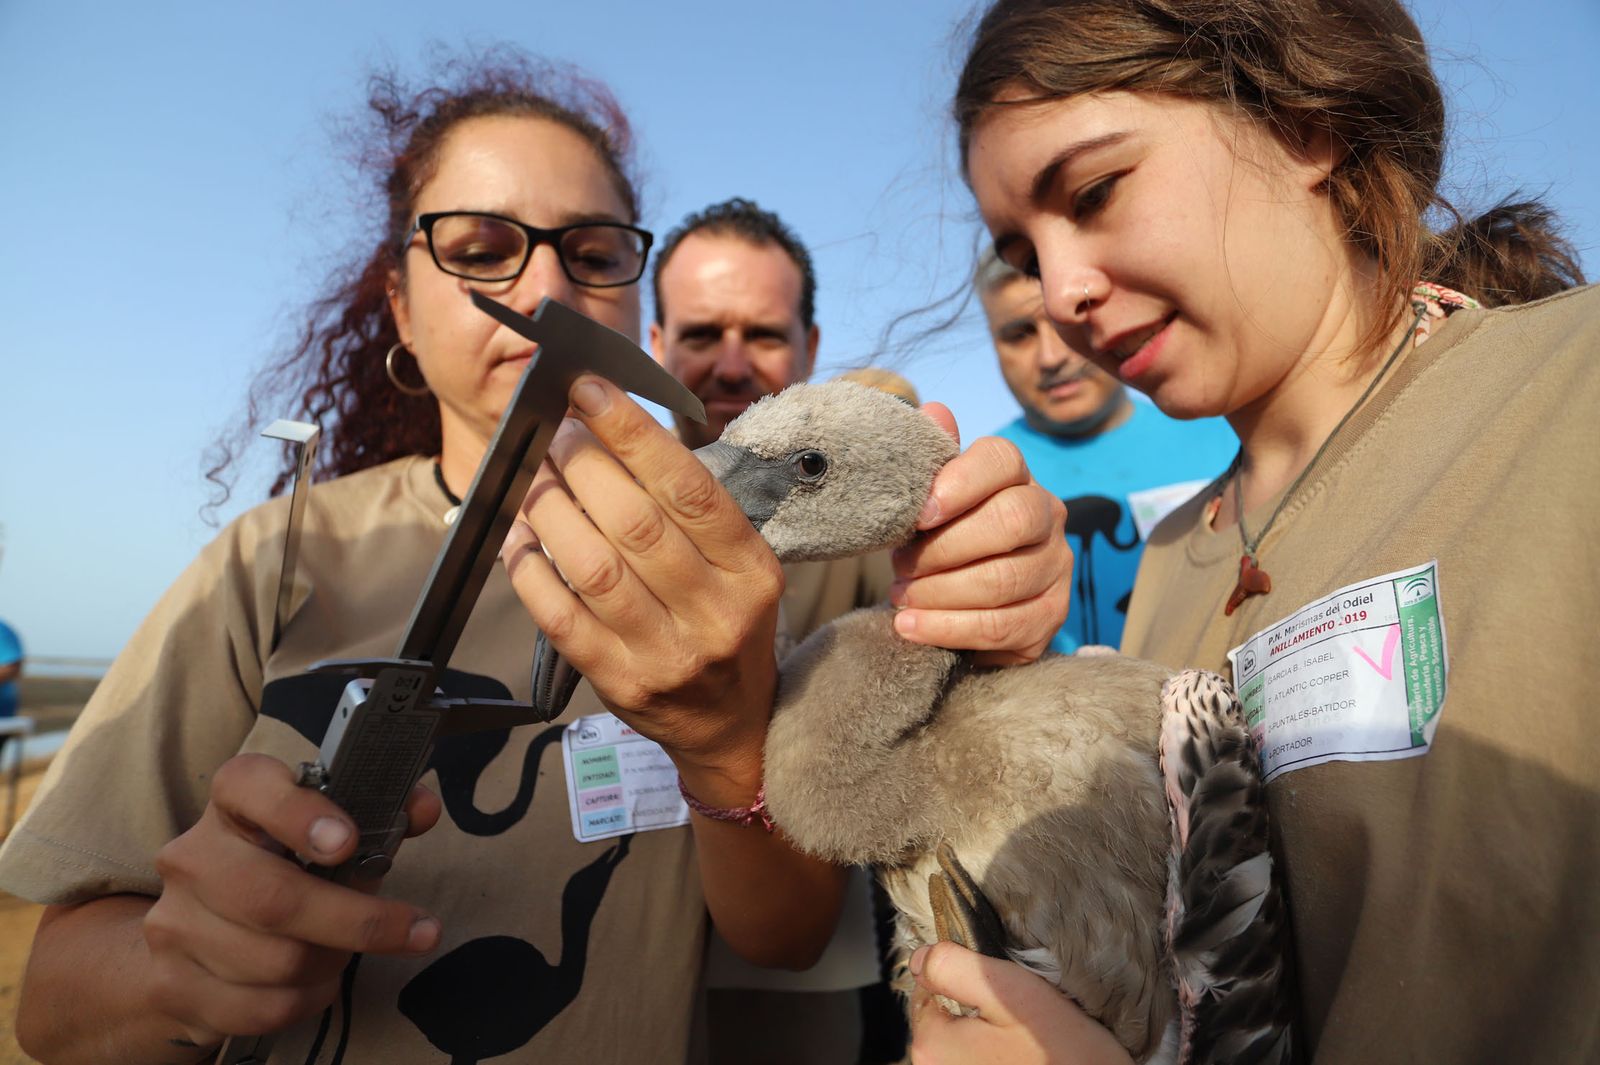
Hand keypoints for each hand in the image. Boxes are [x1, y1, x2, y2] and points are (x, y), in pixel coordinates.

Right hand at [144, 754, 441, 1044]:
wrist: (194, 934)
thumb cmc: (283, 870)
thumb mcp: (329, 834)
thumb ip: (380, 817)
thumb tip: (422, 809)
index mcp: (232, 804)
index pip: (248, 786)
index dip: (298, 812)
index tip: (347, 842)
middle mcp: (191, 857)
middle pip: (273, 898)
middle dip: (356, 920)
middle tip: (415, 929)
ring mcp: (173, 923)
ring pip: (278, 961)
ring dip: (334, 962)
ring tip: (346, 950)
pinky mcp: (171, 983)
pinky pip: (262, 1007)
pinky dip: (308, 999)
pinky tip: (317, 982)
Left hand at [501, 375, 783, 801]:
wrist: (731, 727)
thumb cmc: (727, 627)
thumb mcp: (739, 568)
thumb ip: (689, 510)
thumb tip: (611, 433)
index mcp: (752, 571)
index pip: (690, 488)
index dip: (633, 432)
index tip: (590, 389)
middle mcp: (716, 613)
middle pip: (637, 522)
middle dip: (583, 463)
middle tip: (555, 430)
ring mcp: (668, 654)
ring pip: (593, 566)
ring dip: (551, 509)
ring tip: (532, 474)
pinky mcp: (621, 684)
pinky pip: (561, 618)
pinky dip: (529, 570)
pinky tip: (516, 536)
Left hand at [890, 404, 1070, 665]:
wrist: (957, 605)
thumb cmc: (939, 541)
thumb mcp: (927, 503)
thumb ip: (930, 462)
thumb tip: (933, 411)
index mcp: (1016, 478)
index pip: (1002, 459)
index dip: (960, 482)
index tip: (918, 514)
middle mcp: (1048, 516)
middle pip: (1010, 520)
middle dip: (945, 548)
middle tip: (900, 566)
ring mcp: (1056, 568)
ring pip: (1004, 579)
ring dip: (940, 592)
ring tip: (899, 598)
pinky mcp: (1051, 617)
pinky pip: (1002, 625)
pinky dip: (948, 628)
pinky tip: (910, 627)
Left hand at [907, 942, 1131, 1064]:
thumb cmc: (1062, 1053)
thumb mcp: (1008, 991)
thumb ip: (955, 969)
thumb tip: (919, 958)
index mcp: (931, 1046)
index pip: (926, 990)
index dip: (960, 975)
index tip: (998, 980)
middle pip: (944, 1021)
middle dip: (974, 1007)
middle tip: (1020, 1009)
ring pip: (964, 1044)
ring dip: (990, 1033)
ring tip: (1030, 1034)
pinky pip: (982, 1061)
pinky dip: (1002, 1054)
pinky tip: (1030, 1054)